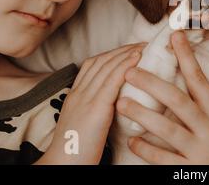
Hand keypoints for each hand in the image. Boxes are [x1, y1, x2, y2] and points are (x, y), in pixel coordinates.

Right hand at [35, 42, 145, 164]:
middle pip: (101, 60)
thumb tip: (119, 98)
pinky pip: (111, 81)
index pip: (93, 64)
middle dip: (123, 49)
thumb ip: (97, 106)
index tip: (130, 48)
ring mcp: (86, 99)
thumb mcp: (85, 120)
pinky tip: (137, 58)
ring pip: (107, 67)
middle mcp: (79, 92)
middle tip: (143, 43)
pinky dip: (125, 66)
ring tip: (144, 46)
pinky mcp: (95, 109)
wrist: (64, 164)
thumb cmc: (78, 148)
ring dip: (127, 53)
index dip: (113, 53)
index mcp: (76, 94)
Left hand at [116, 31, 208, 164]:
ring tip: (121, 103)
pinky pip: (163, 159)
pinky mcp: (192, 169)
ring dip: (142, 115)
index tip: (174, 36)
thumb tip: (202, 83)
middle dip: (152, 83)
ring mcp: (200, 149)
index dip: (186, 56)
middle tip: (130, 71)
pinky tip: (132, 141)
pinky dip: (146, 149)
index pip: (199, 78)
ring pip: (166, 128)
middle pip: (176, 100)